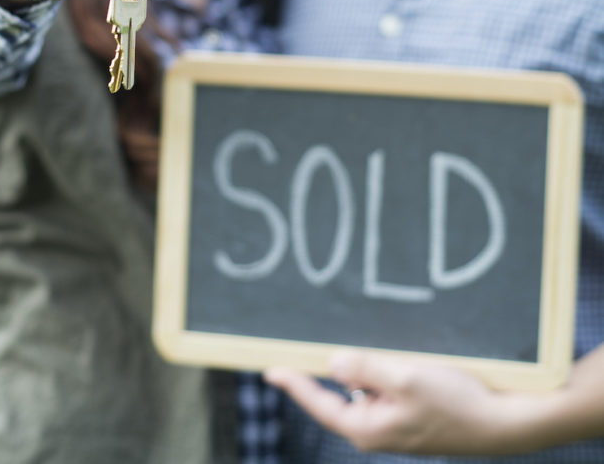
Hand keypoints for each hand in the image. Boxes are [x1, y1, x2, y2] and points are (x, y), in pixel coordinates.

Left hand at [266, 351, 565, 456]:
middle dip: (341, 368)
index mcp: (369, 427)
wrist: (503, 422)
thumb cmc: (456, 401)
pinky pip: (387, 388)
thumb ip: (366, 369)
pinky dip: (388, 372)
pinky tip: (409, 361)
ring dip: (370, 367)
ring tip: (395, 354)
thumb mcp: (406, 377)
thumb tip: (332, 364)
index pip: (320, 404)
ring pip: (367, 387)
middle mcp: (377, 429)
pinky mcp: (412, 416)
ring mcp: (395, 424)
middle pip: (342, 393)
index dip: (294, 384)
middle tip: (337, 343)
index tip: (270, 371)